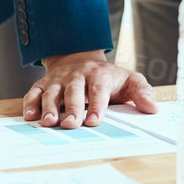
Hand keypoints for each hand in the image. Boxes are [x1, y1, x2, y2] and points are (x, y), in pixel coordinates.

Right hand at [26, 50, 157, 128]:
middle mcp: (77, 75)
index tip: (95, 122)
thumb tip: (153, 108)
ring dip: (49, 107)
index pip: (99, 89)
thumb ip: (142, 92)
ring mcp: (59, 79)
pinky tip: (30, 117)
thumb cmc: (108, 77)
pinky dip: (31, 103)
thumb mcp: (129, 80)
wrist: (81, 59)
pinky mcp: (44, 83)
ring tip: (49, 123)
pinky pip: (35, 92)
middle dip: (72, 108)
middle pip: (74, 91)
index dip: (97, 105)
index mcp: (99, 75)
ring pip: (52, 91)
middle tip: (70, 125)